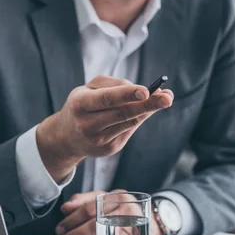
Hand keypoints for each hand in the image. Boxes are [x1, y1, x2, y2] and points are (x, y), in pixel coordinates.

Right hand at [37, 75, 173, 181]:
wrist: (66, 137)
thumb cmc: (82, 104)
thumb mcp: (89, 88)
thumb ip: (114, 85)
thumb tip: (144, 90)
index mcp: (80, 104)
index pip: (107, 99)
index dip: (127, 94)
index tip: (147, 90)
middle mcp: (87, 124)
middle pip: (123, 114)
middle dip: (148, 104)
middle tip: (167, 97)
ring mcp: (99, 140)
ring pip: (130, 123)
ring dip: (149, 110)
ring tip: (165, 98)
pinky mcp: (109, 149)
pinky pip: (130, 130)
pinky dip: (140, 118)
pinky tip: (146, 110)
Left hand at [56, 191, 163, 234]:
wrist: (154, 223)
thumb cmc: (126, 210)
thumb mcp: (109, 199)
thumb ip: (87, 200)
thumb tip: (66, 208)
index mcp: (119, 197)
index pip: (90, 209)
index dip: (72, 220)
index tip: (60, 228)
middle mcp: (127, 212)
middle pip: (94, 226)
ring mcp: (132, 230)